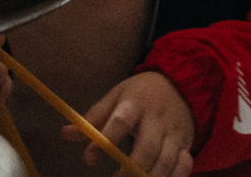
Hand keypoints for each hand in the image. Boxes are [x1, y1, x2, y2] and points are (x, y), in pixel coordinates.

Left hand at [71, 69, 194, 176]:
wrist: (179, 83)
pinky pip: (183, 165)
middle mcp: (157, 118)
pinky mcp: (186, 143)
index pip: (120, 121)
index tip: (89, 158)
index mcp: (136, 103)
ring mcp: (174, 132)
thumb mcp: (115, 97)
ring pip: (166, 161)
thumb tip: (65, 133)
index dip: (105, 140)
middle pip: (147, 148)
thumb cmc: (140, 94)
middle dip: (130, 169)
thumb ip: (93, 118)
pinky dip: (175, 176)